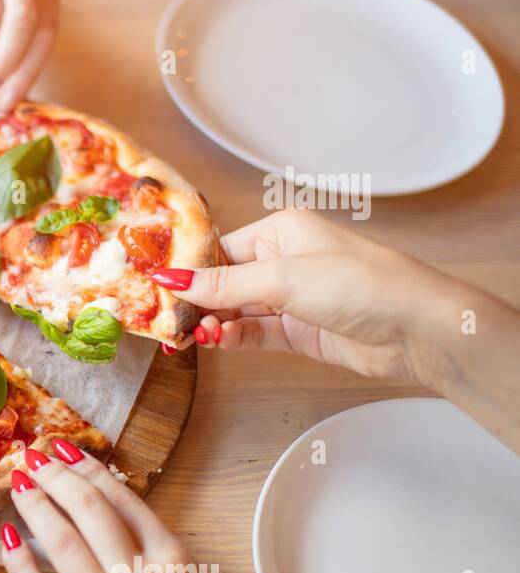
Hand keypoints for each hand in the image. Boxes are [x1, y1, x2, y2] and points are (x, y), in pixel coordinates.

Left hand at [3, 442, 274, 572]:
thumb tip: (146, 550)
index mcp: (180, 567)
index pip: (125, 502)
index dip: (91, 471)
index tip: (70, 453)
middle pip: (88, 511)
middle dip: (56, 477)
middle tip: (34, 455)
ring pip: (61, 543)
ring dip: (36, 506)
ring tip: (18, 483)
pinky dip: (19, 566)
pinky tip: (6, 542)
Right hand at [155, 208, 469, 385]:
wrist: (417, 330)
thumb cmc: (361, 284)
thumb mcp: (283, 278)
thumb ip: (224, 283)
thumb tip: (171, 278)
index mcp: (281, 232)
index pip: (219, 250)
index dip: (188, 270)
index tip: (154, 288)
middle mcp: (284, 261)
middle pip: (223, 281)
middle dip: (194, 301)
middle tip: (163, 320)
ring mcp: (290, 299)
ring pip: (234, 310)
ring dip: (210, 323)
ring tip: (187, 336)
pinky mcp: (298, 331)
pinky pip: (252, 333)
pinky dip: (231, 337)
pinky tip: (214, 341)